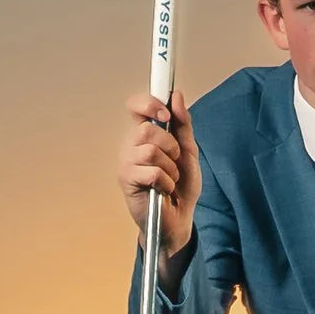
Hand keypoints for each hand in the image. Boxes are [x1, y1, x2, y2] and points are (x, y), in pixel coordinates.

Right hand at [116, 88, 200, 263]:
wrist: (179, 217)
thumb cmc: (182, 185)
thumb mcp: (188, 151)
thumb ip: (183, 124)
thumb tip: (177, 96)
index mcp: (145, 133)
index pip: (136, 105)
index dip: (150, 104)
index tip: (166, 115)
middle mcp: (131, 144)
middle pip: (147, 129)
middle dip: (170, 146)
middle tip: (174, 161)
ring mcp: (126, 162)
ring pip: (149, 151)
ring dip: (169, 167)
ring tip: (169, 178)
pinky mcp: (126, 181)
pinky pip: (151, 172)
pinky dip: (166, 182)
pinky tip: (163, 189)